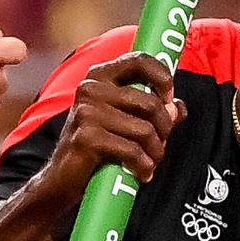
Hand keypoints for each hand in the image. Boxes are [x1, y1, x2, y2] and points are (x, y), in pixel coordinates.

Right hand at [34, 51, 178, 216]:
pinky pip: (132, 150)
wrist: (61, 180)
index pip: (139, 60)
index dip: (163, 78)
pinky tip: (142, 173)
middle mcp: (90, 89)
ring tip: (150, 162)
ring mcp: (86, 112)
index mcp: (99, 77)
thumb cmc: (95, 148)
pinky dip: (143, 165)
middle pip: (150, 103)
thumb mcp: (125, 123)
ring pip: (144, 130)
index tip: (170, 99)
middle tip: (161, 145)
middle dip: (164, 129)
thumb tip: (178, 108)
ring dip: (156, 152)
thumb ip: (153, 111)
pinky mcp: (86, 137)